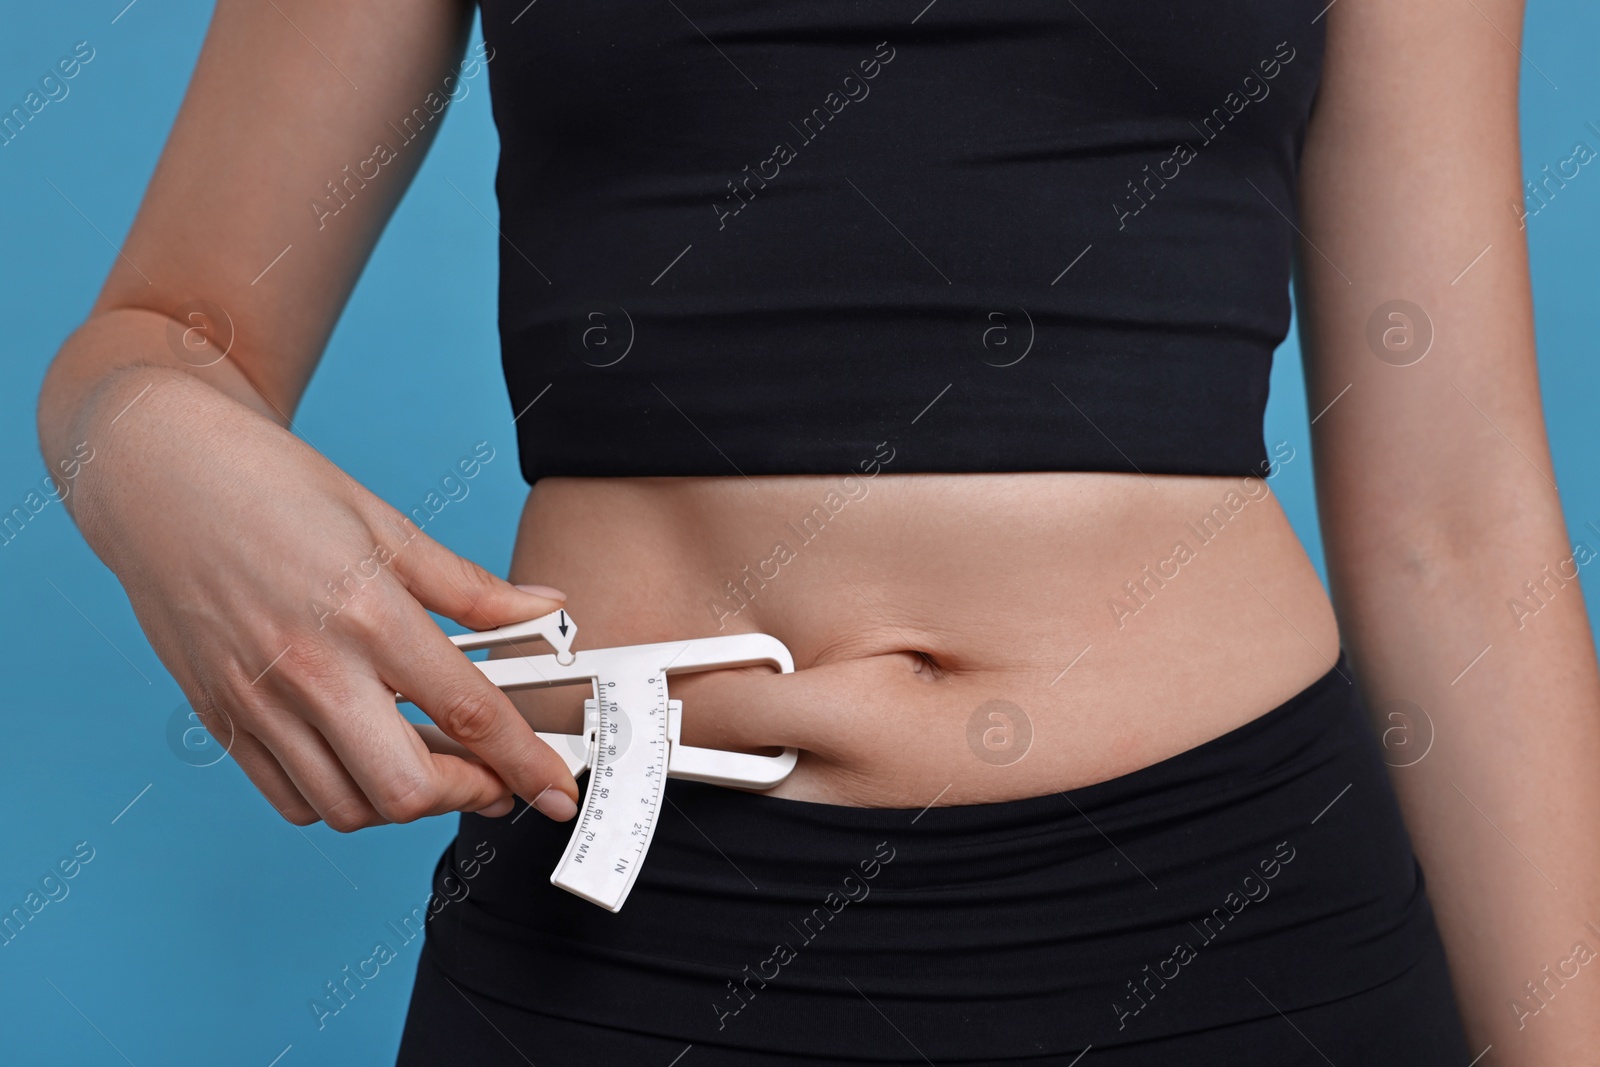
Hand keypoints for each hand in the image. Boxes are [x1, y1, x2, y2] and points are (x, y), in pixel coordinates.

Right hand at [72, 368, 579, 829]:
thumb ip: (475, 589)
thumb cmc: (275, 488)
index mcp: (369, 613)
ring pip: (347, 808)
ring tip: (433, 766)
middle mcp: (311, 669)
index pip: (469, 714)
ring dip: (404, 803)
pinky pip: (289, 798)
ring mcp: (258, 701)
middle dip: (467, 796)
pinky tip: (366, 762)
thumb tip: (547, 610)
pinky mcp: (220, 717)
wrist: (160, 472)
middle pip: (406, 788)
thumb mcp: (390, 527)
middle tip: (494, 777)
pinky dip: (341, 800)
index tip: (557, 792)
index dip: (526, 763)